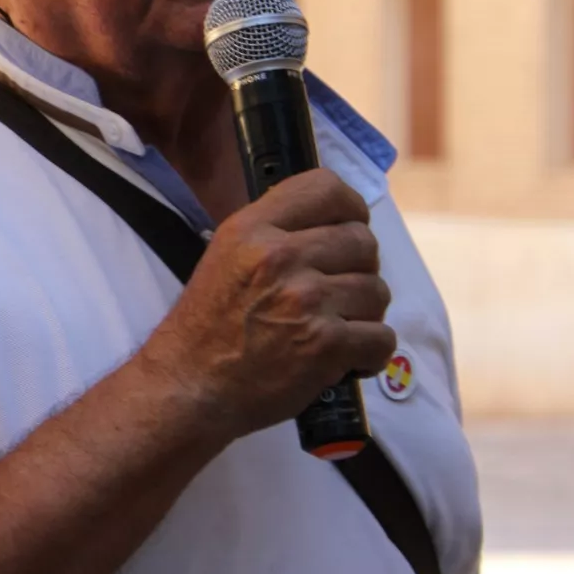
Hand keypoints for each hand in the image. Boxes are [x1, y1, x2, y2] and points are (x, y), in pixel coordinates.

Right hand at [142, 168, 395, 442]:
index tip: (348, 227)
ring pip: (377, 291)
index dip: (350, 208)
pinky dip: (370, 353)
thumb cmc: (208, 325)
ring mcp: (306, 300)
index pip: (326, 188)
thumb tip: (330, 222)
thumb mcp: (226, 256)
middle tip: (336, 292)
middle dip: (358, 269)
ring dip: (364, 313)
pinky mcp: (326, 344)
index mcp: (252, 229)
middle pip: (362, 242)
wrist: (191, 386)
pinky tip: (345, 358)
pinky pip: (382, 338)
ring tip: (333, 327)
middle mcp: (280, 256)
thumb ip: (273, 232)